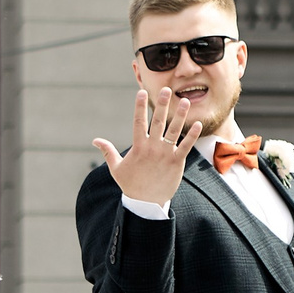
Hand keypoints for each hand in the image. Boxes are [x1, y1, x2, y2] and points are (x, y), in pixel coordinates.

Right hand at [92, 87, 203, 208]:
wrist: (146, 203)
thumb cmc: (131, 185)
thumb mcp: (117, 168)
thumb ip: (108, 151)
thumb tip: (95, 140)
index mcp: (138, 146)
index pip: (138, 121)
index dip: (140, 106)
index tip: (141, 92)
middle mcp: (152, 147)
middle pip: (157, 121)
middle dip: (161, 104)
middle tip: (165, 89)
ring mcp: (165, 154)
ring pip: (174, 130)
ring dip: (180, 115)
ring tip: (184, 101)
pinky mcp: (176, 162)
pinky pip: (186, 146)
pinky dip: (192, 135)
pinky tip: (198, 124)